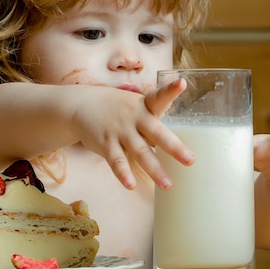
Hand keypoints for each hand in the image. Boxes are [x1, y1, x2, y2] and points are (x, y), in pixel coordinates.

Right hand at [72, 80, 193, 189]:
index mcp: (143, 106)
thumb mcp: (134, 105)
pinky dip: (123, 173)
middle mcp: (133, 118)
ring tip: (167, 185)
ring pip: (139, 152)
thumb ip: (152, 121)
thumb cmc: (115, 108)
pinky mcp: (105, 144)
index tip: (181, 83)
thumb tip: (173, 142)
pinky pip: (116, 161)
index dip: (170, 90)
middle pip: (156, 132)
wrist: (79, 105)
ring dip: (154, 169)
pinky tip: (130, 185)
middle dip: (173, 147)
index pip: (158, 97)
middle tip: (190, 160)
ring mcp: (119, 131)